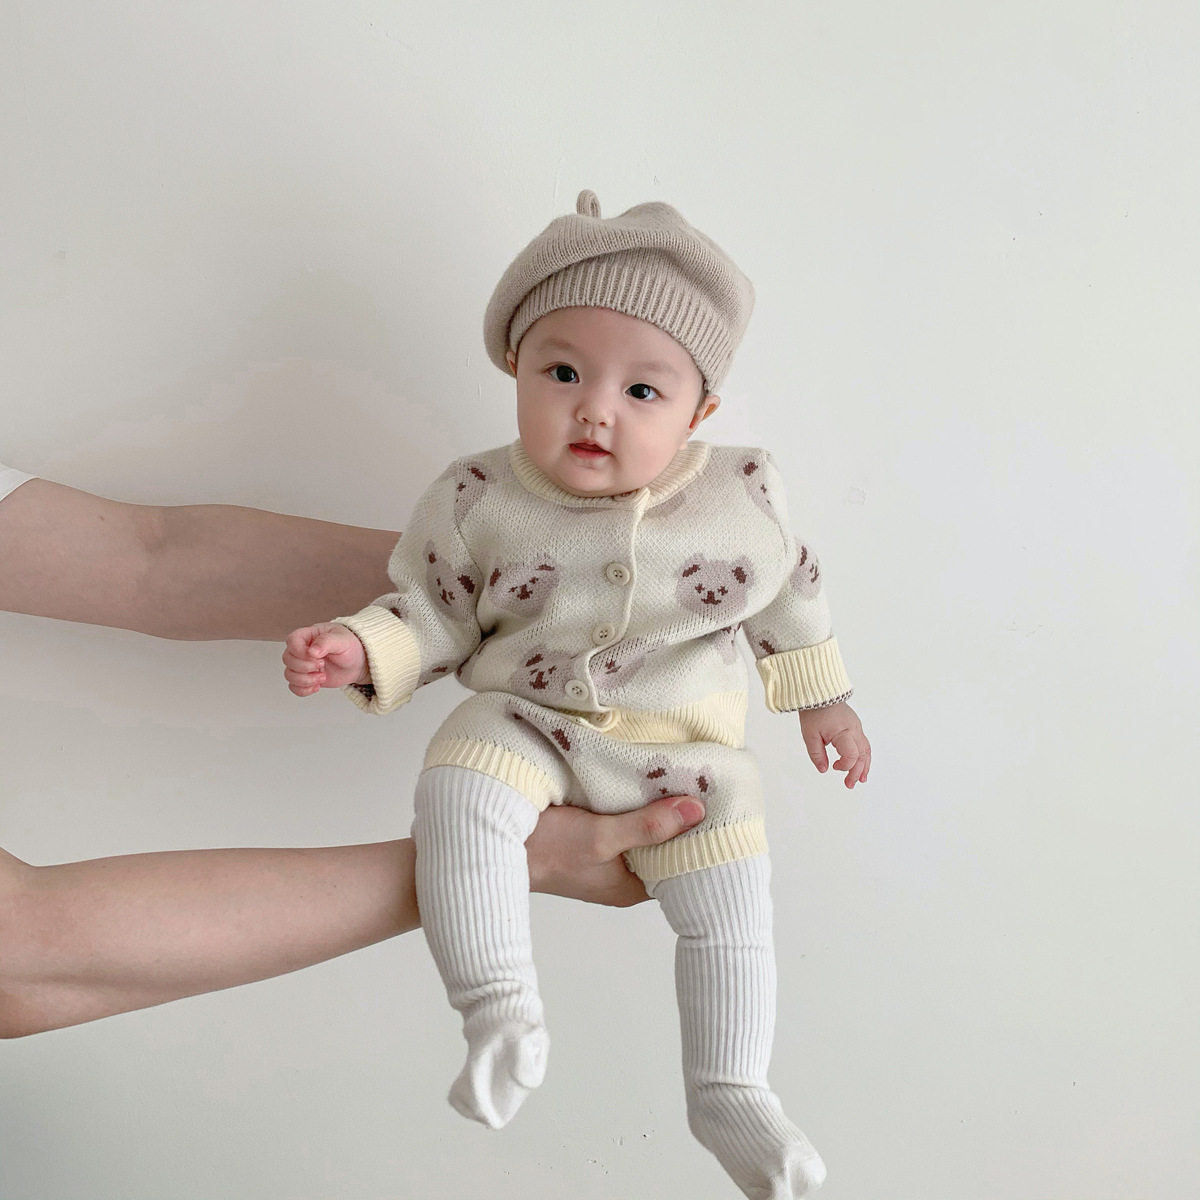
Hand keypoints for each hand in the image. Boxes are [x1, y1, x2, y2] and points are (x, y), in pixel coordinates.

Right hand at [282, 622, 368, 695]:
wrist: (359, 663)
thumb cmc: (351, 647)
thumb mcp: (342, 640)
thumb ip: (326, 642)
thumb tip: (312, 651)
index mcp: (309, 635)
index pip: (292, 640)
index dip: (299, 651)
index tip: (316, 656)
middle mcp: (303, 650)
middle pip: (288, 659)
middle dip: (304, 666)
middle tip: (322, 665)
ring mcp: (303, 665)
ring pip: (289, 674)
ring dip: (305, 679)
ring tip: (323, 676)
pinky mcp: (306, 678)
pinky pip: (294, 686)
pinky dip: (303, 690)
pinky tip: (317, 686)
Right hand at [526, 795, 705, 906]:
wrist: (488, 842)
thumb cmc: (541, 850)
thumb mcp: (600, 836)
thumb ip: (647, 826)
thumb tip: (695, 811)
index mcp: (631, 887)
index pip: (680, 864)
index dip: (698, 838)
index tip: (716, 807)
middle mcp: (622, 875)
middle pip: (663, 844)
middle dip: (678, 818)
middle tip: (701, 784)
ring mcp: (605, 856)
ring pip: (642, 829)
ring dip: (653, 806)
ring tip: (677, 777)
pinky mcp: (590, 836)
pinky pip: (622, 819)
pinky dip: (631, 802)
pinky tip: (641, 780)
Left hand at [798, 700, 870, 788]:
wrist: (818, 693)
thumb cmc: (814, 712)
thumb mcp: (810, 735)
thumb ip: (817, 754)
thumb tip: (824, 770)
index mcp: (844, 732)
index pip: (852, 755)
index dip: (844, 766)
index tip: (833, 767)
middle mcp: (854, 730)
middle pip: (862, 755)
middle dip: (857, 772)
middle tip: (849, 785)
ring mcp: (856, 727)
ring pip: (866, 750)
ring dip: (864, 765)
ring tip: (861, 779)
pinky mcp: (855, 726)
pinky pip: (863, 743)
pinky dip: (862, 756)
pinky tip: (859, 765)